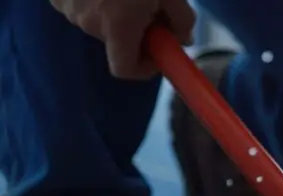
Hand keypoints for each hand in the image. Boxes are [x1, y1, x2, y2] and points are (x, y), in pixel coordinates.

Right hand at [50, 0, 195, 79]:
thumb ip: (182, 21)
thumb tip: (183, 39)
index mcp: (117, 26)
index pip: (125, 70)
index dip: (146, 67)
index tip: (159, 52)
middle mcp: (88, 22)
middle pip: (117, 44)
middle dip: (138, 33)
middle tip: (153, 8)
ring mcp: (67, 7)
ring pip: (100, 24)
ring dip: (117, 14)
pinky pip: (82, 6)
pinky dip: (98, 0)